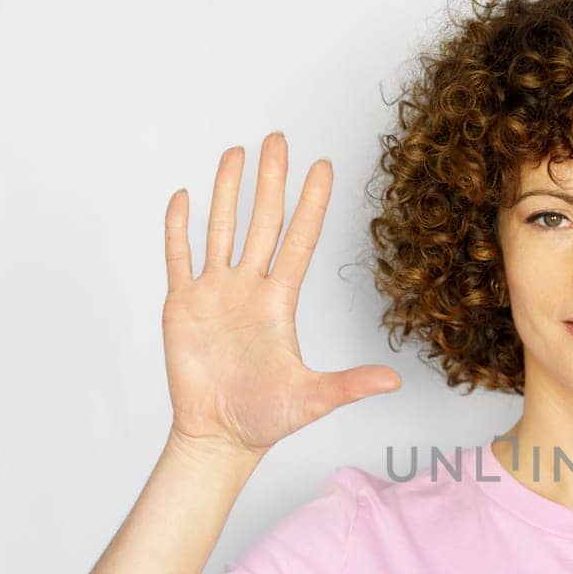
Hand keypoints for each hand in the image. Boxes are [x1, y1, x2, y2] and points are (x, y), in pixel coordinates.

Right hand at [162, 131, 400, 457]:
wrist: (219, 435)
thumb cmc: (266, 418)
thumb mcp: (313, 399)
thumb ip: (350, 384)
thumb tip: (394, 381)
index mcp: (280, 302)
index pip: (299, 240)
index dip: (310, 203)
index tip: (322, 167)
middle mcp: (248, 288)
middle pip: (262, 222)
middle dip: (270, 180)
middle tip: (278, 138)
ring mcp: (214, 293)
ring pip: (221, 229)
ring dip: (226, 191)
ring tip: (235, 153)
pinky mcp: (181, 305)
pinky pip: (178, 257)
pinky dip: (178, 228)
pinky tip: (184, 197)